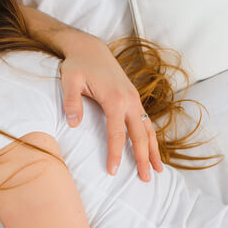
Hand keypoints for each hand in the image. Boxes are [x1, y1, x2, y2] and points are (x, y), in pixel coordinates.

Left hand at [58, 41, 163, 181]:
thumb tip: (73, 124)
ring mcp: (135, 99)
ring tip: (159, 170)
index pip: (117, 133)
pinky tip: (153, 150)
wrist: (90, 48)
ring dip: (154, 150)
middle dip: (144, 158)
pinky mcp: (134, 98)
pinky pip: (146, 122)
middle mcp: (130, 100)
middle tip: (146, 179)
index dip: (115, 154)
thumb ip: (71, 102)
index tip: (114, 171)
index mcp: (115, 99)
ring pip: (148, 129)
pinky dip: (151, 137)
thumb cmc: (77, 65)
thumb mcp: (69, 80)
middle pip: (140, 135)